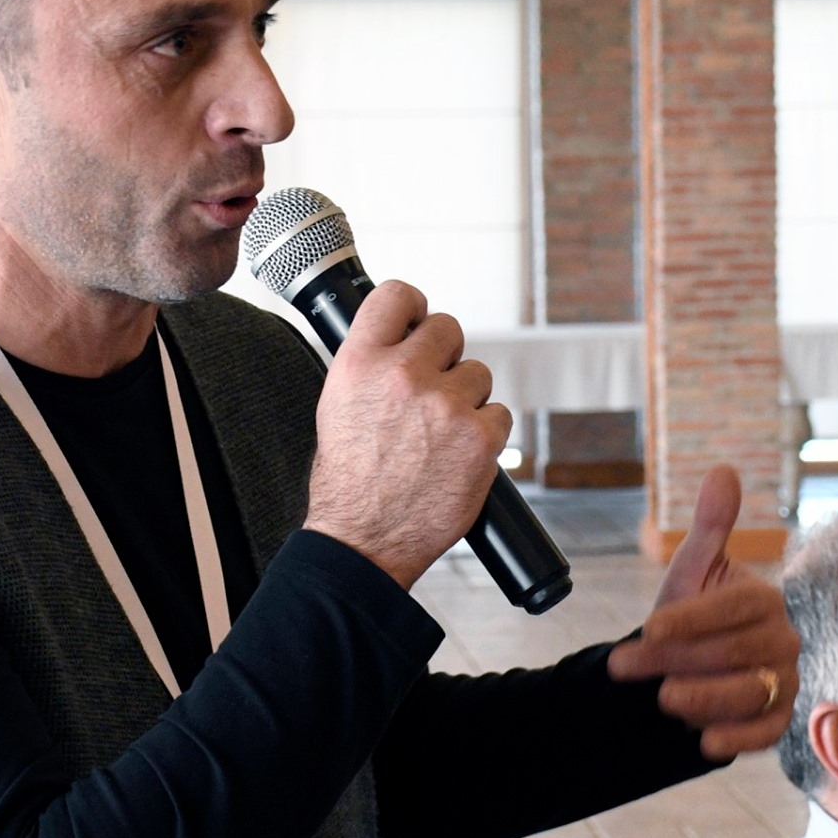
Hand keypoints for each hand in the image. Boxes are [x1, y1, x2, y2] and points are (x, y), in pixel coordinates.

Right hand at [304, 281, 510, 587]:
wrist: (364, 541)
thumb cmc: (349, 482)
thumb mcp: (338, 406)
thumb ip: (371, 366)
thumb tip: (403, 338)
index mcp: (360, 363)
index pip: (398, 296)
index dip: (415, 306)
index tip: (420, 320)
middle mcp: (404, 376)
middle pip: (448, 329)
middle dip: (445, 357)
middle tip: (433, 392)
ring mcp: (446, 406)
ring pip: (478, 374)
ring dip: (466, 399)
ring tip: (440, 436)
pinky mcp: (481, 438)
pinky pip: (499, 414)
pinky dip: (485, 434)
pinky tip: (459, 456)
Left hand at [609, 466, 799, 761]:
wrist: (686, 671)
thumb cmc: (690, 618)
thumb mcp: (692, 572)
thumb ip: (709, 526)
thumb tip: (723, 470)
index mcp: (763, 599)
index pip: (734, 607)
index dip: (693, 618)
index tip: (650, 626)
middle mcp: (783, 640)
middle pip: (737, 651)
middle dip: (678, 659)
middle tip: (628, 666)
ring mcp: (784, 682)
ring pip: (751, 692)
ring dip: (705, 697)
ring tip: (664, 699)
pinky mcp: (776, 721)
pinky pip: (765, 733)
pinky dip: (736, 739)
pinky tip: (703, 741)